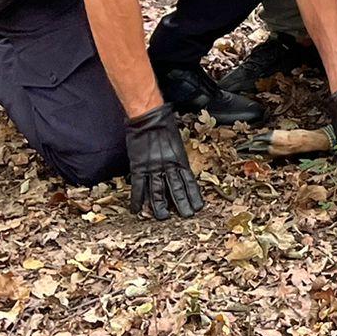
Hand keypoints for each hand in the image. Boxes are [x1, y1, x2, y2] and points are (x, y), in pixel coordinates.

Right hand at [124, 104, 203, 220]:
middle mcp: (168, 167)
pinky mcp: (139, 167)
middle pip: (176, 190)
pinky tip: (138, 210)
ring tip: (163, 217)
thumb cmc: (165, 126)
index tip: (198, 207)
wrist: (150, 118)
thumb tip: (179, 169)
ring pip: (157, 192)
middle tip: (185, 216)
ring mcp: (153, 168)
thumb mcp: (178, 143)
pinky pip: (138, 186)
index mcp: (180, 160)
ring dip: (160, 206)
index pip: (189, 182)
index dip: (193, 196)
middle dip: (181, 204)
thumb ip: (178, 158)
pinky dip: (138, 199)